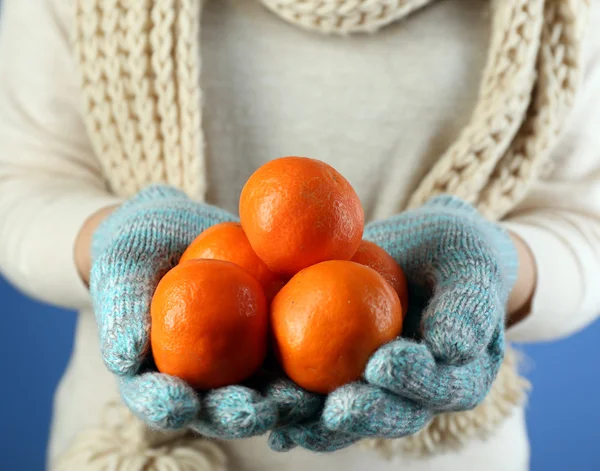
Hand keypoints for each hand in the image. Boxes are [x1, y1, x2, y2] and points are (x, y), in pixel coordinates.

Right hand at [90, 185, 316, 437]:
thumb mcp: (120, 271)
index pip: (161, 399)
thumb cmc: (133, 250)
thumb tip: (125, 355)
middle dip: (242, 414)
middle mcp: (206, 377)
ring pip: (268, 386)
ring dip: (290, 398)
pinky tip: (341, 353)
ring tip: (307, 395)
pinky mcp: (276, 332)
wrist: (171, 228)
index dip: (168, 407)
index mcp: (161, 374)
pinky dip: (319, 352)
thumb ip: (122, 313)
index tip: (179, 404)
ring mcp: (243, 358)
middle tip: (259, 410)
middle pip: (223, 405)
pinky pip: (298, 343)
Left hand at [269, 195, 517, 450]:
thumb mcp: (472, 273)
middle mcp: (411, 393)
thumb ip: (466, 311)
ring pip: (341, 412)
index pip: (438, 389)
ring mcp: (371, 385)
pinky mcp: (336, 371)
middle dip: (358, 415)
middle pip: (386, 414)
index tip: (383, 363)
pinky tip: (257, 398)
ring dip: (309, 418)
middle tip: (334, 409)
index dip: (412, 383)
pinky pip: (310, 388)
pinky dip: (284, 396)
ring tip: (281, 416)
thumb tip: (451, 348)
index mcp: (454, 378)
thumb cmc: (458, 257)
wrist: (427, 252)